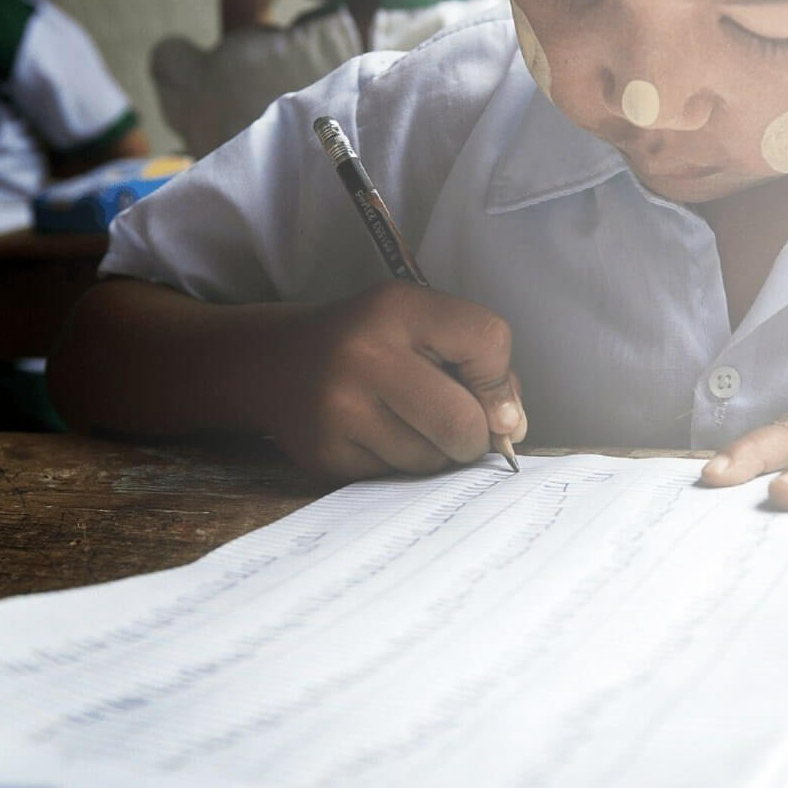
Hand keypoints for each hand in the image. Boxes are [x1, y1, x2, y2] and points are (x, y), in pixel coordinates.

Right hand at [263, 281, 527, 480]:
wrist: (275, 363)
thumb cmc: (372, 343)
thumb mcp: (421, 325)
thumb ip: (481, 367)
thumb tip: (511, 431)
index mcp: (398, 308)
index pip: (488, 341)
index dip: (500, 378)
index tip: (485, 391)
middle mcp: (364, 355)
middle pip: (464, 423)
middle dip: (474, 435)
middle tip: (454, 423)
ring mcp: (339, 410)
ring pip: (433, 460)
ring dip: (436, 453)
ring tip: (405, 422)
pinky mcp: (326, 455)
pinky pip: (398, 479)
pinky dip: (401, 465)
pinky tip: (375, 437)